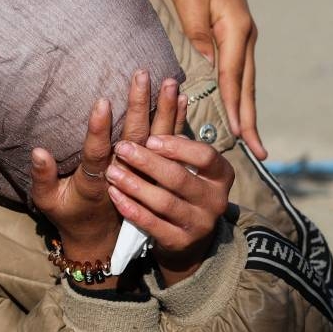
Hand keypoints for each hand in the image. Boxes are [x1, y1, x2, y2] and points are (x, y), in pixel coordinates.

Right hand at [31, 70, 183, 288]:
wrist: (100, 237)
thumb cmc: (68, 212)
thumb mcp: (48, 201)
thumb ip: (43, 177)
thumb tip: (39, 151)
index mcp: (94, 182)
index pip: (98, 153)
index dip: (99, 129)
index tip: (103, 101)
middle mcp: (122, 175)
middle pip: (134, 139)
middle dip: (138, 105)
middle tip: (141, 75)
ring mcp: (141, 174)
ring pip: (156, 139)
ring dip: (163, 110)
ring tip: (168, 81)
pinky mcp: (153, 172)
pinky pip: (169, 146)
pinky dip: (176, 122)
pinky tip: (181, 99)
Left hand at [105, 135, 233, 285]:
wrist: (185, 237)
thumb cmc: (181, 188)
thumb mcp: (185, 163)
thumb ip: (177, 134)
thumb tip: (172, 89)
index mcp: (220, 175)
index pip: (206, 156)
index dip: (178, 147)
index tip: (150, 139)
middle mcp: (215, 200)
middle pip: (179, 178)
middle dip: (147, 162)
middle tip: (121, 148)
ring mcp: (200, 224)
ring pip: (164, 202)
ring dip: (135, 184)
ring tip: (112, 172)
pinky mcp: (181, 242)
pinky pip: (153, 224)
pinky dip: (132, 208)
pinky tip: (115, 195)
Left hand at [135, 0, 265, 158]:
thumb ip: (197, 31)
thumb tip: (210, 62)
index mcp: (235, 26)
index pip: (234, 74)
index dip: (236, 105)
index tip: (238, 132)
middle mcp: (244, 34)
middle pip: (247, 83)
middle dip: (250, 117)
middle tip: (257, 150)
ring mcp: (240, 35)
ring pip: (245, 79)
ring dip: (247, 109)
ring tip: (251, 138)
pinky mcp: (232, 35)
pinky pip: (237, 70)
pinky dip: (238, 92)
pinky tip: (238, 110)